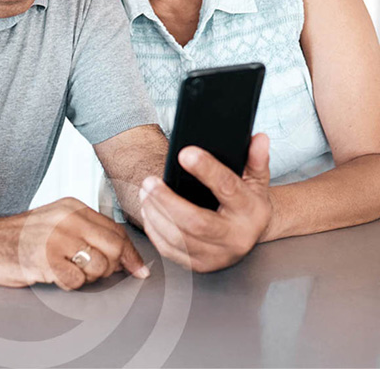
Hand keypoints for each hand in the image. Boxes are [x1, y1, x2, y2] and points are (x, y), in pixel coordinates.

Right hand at [0, 197, 149, 290]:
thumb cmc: (21, 236)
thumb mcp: (58, 221)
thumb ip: (88, 231)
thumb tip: (123, 254)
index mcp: (74, 206)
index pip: (116, 230)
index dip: (130, 254)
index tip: (139, 270)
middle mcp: (69, 217)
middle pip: (114, 248)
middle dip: (111, 268)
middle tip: (93, 273)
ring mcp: (57, 237)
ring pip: (98, 267)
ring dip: (87, 277)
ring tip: (67, 270)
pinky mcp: (45, 259)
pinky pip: (75, 281)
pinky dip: (68, 285)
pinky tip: (53, 275)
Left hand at [139, 133, 271, 272]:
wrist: (253, 232)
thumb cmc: (249, 200)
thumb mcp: (257, 178)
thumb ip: (256, 158)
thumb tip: (259, 139)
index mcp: (251, 211)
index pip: (228, 188)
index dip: (206, 169)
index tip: (185, 154)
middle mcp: (236, 237)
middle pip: (196, 222)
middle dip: (167, 201)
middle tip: (149, 182)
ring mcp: (219, 255)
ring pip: (179, 239)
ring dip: (156, 214)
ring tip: (145, 193)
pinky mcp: (202, 265)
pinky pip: (171, 251)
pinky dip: (155, 230)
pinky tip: (149, 212)